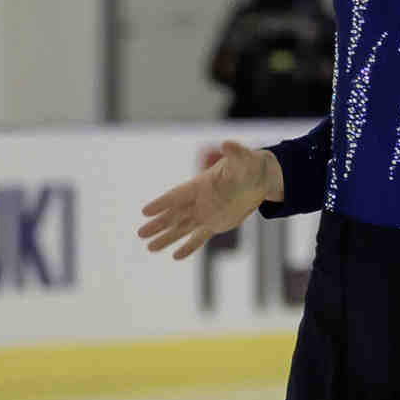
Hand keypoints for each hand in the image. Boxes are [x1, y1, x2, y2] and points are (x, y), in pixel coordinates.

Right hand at [138, 139, 268, 260]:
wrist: (260, 178)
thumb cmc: (249, 165)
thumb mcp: (243, 158)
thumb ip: (234, 152)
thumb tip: (227, 143)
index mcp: (201, 185)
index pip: (177, 195)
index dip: (162, 203)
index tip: (145, 211)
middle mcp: (200, 201)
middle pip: (174, 215)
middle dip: (157, 224)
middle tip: (140, 233)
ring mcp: (207, 213)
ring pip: (182, 228)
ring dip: (167, 238)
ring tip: (150, 248)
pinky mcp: (216, 224)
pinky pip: (199, 237)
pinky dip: (188, 247)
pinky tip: (175, 256)